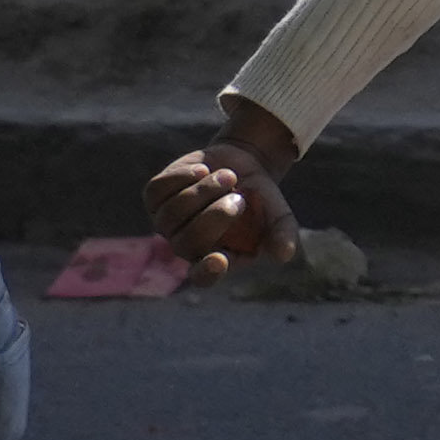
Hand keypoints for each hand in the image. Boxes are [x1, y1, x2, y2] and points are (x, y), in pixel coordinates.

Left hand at [148, 102, 303, 270]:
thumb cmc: (260, 198)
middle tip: (239, 197)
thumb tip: (285, 254)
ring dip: (203, 191)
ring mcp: (167, 222)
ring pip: (171, 214)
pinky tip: (203, 169)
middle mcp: (186, 245)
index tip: (220, 259)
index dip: (208, 272)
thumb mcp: (278, 215)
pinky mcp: (154, 197)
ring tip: (229, 176)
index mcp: (216, 257)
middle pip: (187, 242)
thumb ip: (282, 234)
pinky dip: (183, 177)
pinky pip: (159, 190)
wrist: (242, 163)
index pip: (203, 276)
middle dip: (214, 217)